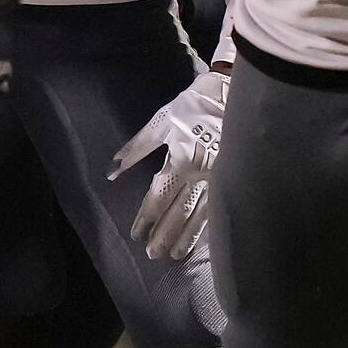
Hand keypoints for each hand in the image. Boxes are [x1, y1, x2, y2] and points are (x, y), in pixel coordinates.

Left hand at [109, 70, 227, 260]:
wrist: (235, 92)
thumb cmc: (194, 105)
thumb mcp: (161, 122)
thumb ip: (136, 149)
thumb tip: (112, 172)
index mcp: (179, 161)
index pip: (158, 198)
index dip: (146, 219)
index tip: (137, 235)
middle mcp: (200, 175)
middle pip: (179, 213)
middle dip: (164, 235)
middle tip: (153, 255)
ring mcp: (220, 179)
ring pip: (202, 215)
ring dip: (187, 237)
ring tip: (176, 254)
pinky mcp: (235, 178)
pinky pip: (222, 208)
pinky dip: (211, 225)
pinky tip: (206, 239)